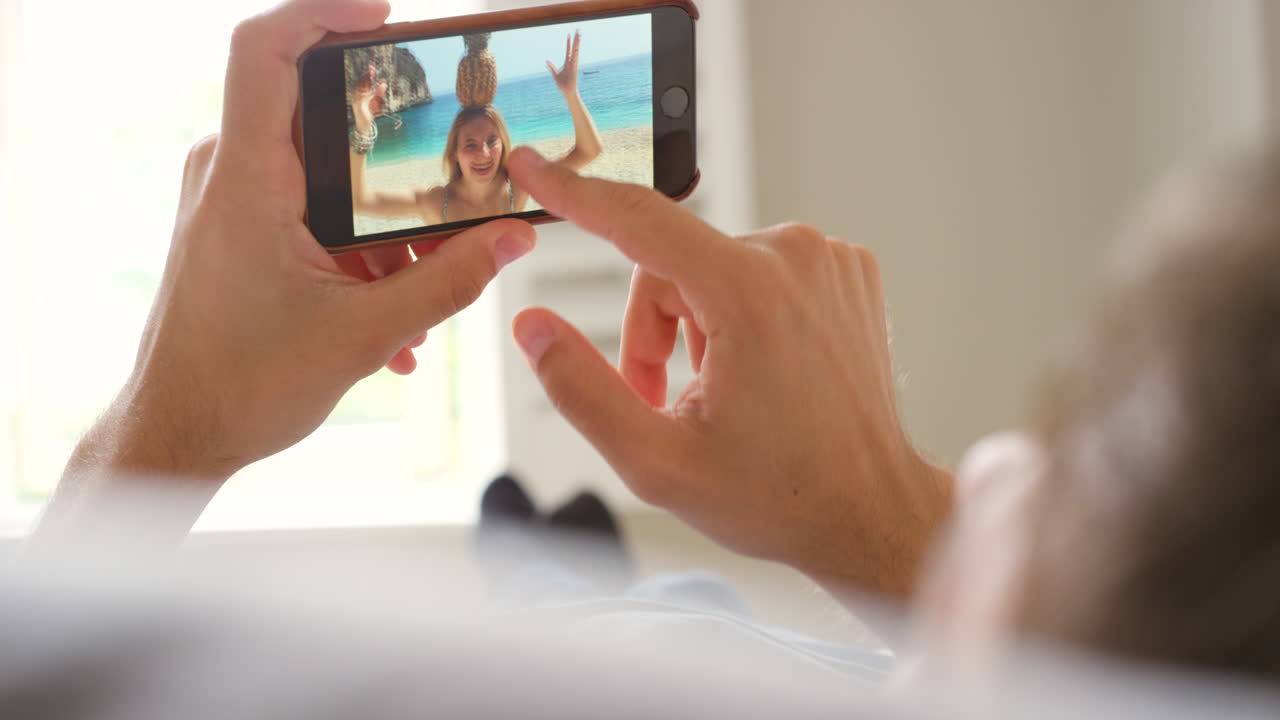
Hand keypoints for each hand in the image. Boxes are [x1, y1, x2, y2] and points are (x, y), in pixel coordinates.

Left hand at [49, 0, 536, 498]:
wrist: (178, 434)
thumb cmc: (238, 387)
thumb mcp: (363, 334)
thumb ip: (448, 281)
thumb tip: (511, 240)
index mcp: (247, 181)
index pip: (265, 51)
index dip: (324, 13)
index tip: (387, 15)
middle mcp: (231, 177)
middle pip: (319, 112)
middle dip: (395, 150)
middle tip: (450, 173)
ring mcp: (234, 204)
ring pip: (327, 173)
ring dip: (386, 219)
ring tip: (426, 277)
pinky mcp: (243, 232)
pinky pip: (315, 214)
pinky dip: (362, 250)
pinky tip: (396, 315)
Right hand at [352, 70, 385, 132]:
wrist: (364, 124)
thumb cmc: (370, 111)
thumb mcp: (376, 100)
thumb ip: (379, 92)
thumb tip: (384, 83)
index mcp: (362, 92)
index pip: (365, 81)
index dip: (368, 74)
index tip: (372, 67)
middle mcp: (358, 94)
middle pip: (362, 82)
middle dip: (366, 75)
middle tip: (372, 68)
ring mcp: (356, 98)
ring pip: (360, 88)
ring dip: (365, 81)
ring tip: (369, 74)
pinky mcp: (357, 104)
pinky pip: (360, 97)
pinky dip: (363, 92)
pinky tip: (367, 87)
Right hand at [506, 148, 950, 599]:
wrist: (870, 512)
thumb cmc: (780, 495)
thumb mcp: (657, 461)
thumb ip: (579, 388)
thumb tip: (532, 329)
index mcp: (748, 292)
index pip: (637, 219)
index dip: (571, 193)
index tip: (530, 165)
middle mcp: (795, 257)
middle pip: (671, 264)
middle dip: (653, 332)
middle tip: (664, 402)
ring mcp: (828, 260)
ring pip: (713, 268)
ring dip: (697, 326)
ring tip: (719, 395)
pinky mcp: (846, 272)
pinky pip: (760, 273)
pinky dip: (742, 316)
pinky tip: (759, 372)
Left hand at [546, 31, 581, 94]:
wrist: (567, 92)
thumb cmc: (563, 85)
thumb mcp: (555, 74)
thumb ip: (552, 67)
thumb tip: (547, 61)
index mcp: (568, 63)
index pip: (568, 50)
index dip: (568, 42)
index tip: (569, 34)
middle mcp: (572, 62)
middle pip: (574, 48)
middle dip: (575, 39)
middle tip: (578, 30)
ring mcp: (574, 64)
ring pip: (576, 50)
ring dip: (577, 42)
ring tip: (579, 33)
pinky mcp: (574, 67)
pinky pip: (575, 58)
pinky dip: (576, 51)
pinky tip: (577, 45)